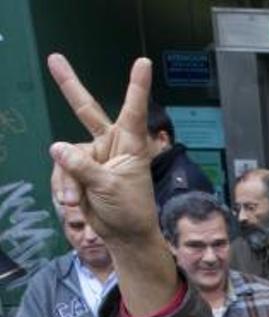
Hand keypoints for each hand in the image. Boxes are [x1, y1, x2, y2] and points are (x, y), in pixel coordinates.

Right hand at [46, 53, 156, 244]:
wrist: (124, 235)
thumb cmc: (130, 210)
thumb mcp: (108, 188)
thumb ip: (83, 167)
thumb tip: (56, 146)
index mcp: (131, 145)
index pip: (134, 111)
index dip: (137, 87)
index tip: (143, 63)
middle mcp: (111, 145)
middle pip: (86, 111)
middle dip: (69, 86)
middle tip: (54, 58)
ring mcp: (93, 156)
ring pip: (67, 156)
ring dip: (68, 180)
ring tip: (76, 200)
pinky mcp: (79, 170)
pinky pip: (62, 171)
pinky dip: (64, 187)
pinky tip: (73, 202)